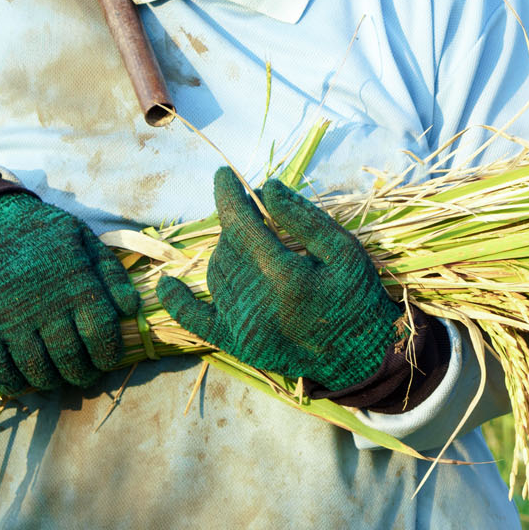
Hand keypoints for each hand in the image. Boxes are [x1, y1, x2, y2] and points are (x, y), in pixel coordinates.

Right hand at [0, 193, 141, 393]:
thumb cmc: (41, 232)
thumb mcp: (83, 240)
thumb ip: (110, 274)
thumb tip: (131, 309)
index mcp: (77, 285)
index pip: (102, 335)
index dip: (108, 355)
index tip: (106, 360)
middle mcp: (47, 307)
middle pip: (71, 359)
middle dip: (82, 375)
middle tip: (83, 375)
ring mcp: (11, 320)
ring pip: (37, 370)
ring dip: (50, 382)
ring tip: (56, 379)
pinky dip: (12, 384)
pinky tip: (21, 383)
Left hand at [158, 168, 400, 390]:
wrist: (361, 355)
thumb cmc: (358, 297)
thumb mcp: (344, 250)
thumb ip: (304, 218)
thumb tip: (265, 188)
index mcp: (285, 277)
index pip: (242, 224)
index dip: (229, 195)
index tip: (223, 174)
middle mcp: (257, 304)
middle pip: (228, 247)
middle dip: (239, 225)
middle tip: (258, 216)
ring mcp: (243, 328)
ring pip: (216, 273)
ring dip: (227, 252)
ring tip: (251, 245)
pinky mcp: (238, 345)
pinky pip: (197, 320)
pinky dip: (179, 302)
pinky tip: (167, 284)